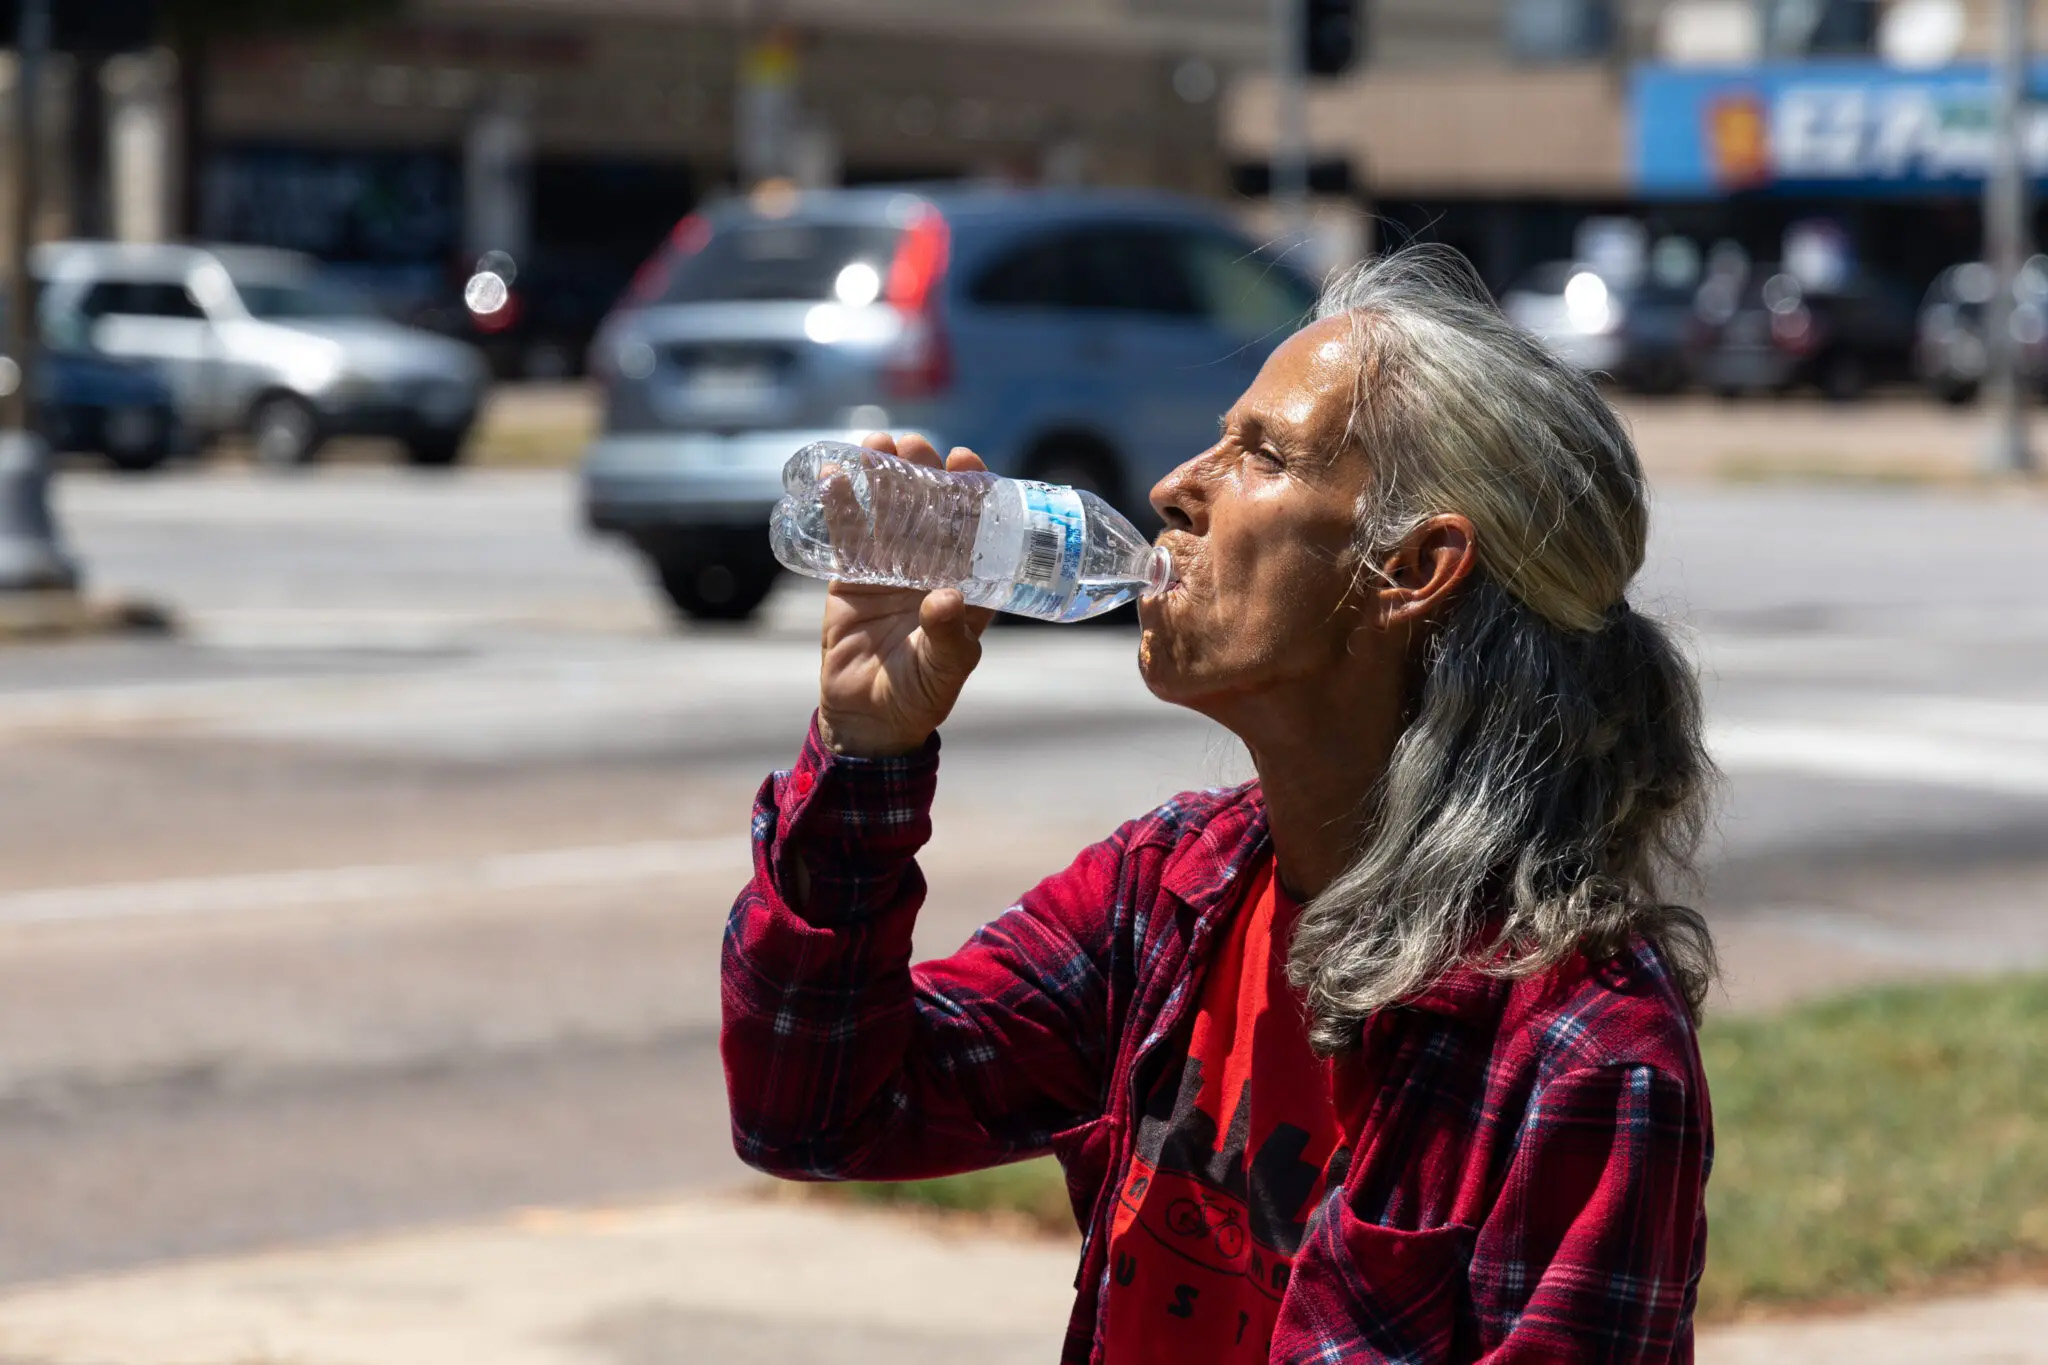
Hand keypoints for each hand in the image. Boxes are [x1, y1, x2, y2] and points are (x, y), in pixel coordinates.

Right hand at [815, 432, 996, 757]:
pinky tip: (834, 475)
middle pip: (932, 509)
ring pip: (890, 512)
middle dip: (926, 472)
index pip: (978, 528)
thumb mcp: (942, 669)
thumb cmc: (918, 695)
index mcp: (969, 584)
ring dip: (884, 476)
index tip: (966, 461)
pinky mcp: (854, 576)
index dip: (974, 491)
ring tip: (878, 444)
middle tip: (915, 443)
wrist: (866, 718)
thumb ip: (948, 636)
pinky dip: (842, 505)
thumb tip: (947, 598)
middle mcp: (935, 569)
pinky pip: (848, 534)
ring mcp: (893, 568)